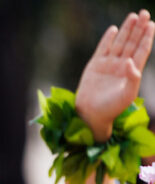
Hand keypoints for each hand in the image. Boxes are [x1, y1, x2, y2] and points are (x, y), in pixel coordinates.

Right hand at [75, 10, 153, 140]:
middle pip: (132, 43)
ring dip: (126, 30)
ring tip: (133, 16)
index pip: (141, 51)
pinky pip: (102, 49)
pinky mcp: (94, 65)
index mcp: (132, 72)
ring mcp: (108, 64)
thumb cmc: (111, 108)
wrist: (91, 114)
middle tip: (145, 14)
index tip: (152, 25)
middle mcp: (121, 65)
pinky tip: (114, 29)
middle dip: (139, 29)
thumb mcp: (127, 95)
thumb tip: (129, 61)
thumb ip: (132, 78)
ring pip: (119, 43)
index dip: (147, 38)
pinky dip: (108, 39)